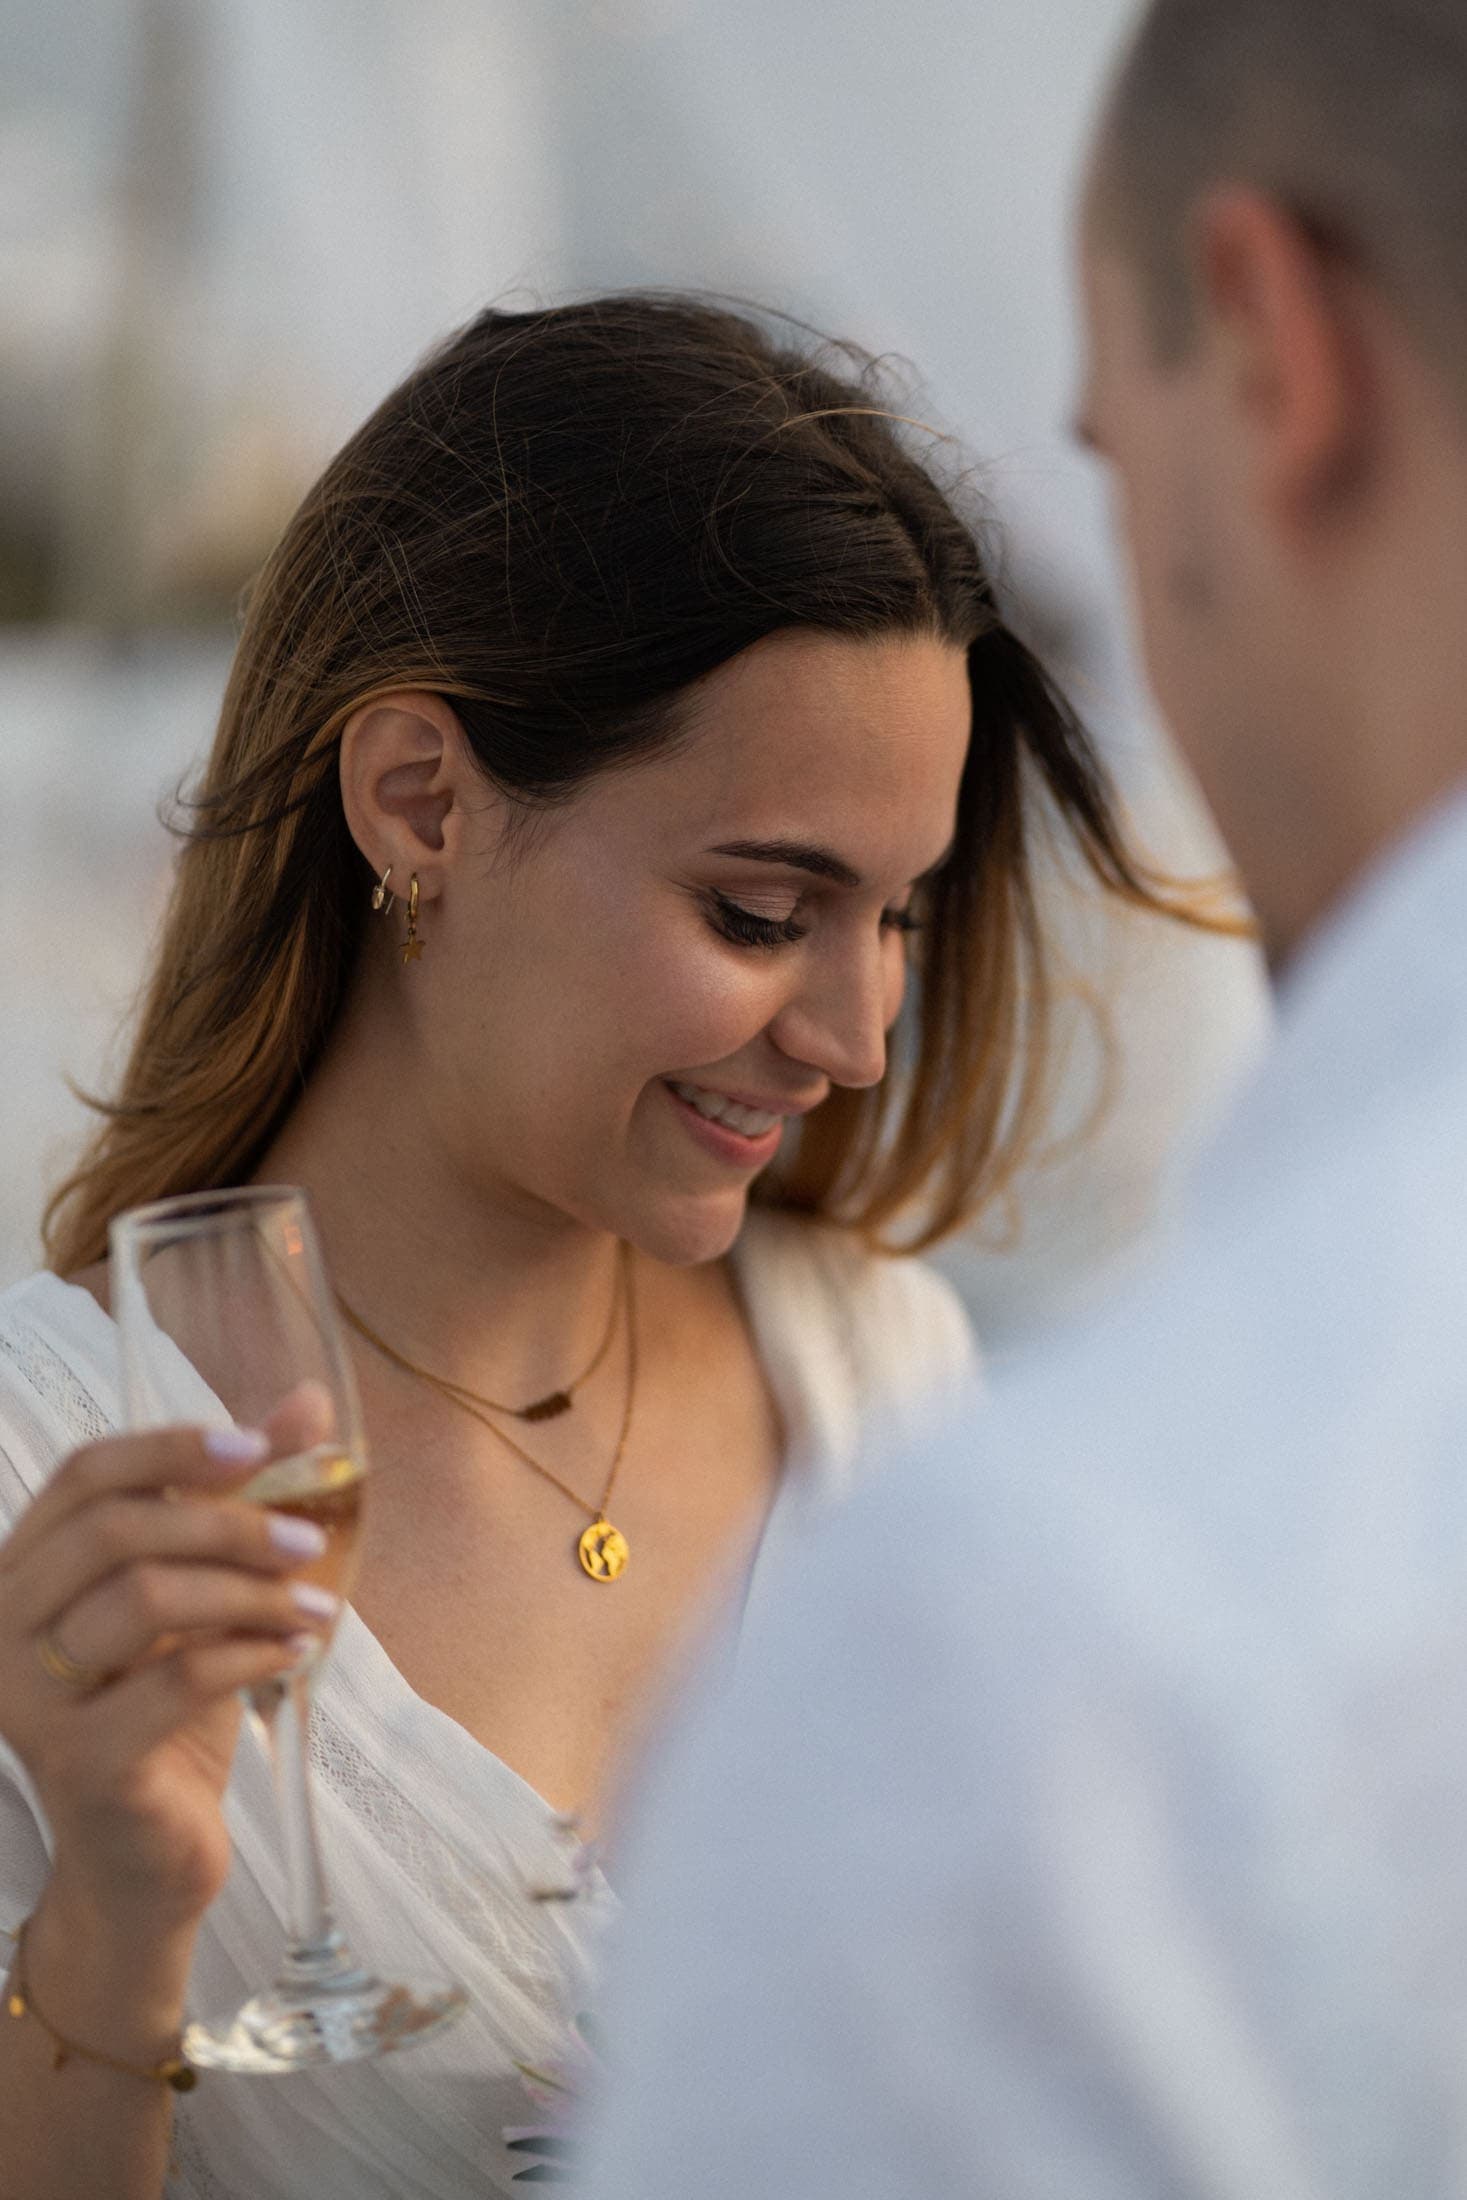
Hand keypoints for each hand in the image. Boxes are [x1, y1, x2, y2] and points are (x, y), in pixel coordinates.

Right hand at [0, 1412, 334, 1931]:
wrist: (142, 1864)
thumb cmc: (165, 1717)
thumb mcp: (206, 1597)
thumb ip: (242, 1499)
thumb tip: (309, 1401)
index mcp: (26, 1572)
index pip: (83, 1476)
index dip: (169, 1447)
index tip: (258, 1447)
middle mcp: (4, 1627)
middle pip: (114, 1529)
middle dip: (227, 1522)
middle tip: (309, 1538)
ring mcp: (31, 1698)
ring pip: (145, 1597)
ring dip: (250, 1590)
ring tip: (318, 1605)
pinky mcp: (80, 1760)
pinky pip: (177, 1678)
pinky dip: (253, 1652)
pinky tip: (298, 1653)